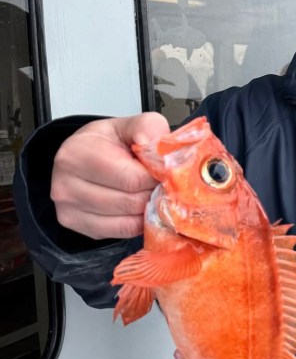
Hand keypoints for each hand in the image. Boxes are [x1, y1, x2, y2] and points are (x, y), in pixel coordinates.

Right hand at [51, 113, 169, 239]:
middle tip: (159, 183)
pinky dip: (137, 222)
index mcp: (77, 154)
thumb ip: (147, 128)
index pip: (133, 178)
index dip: (157, 177)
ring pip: (128, 221)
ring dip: (146, 209)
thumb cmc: (109, 142)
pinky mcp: (77, 225)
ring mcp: (68, 209)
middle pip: (131, 202)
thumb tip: (156, 146)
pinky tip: (137, 206)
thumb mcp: (130, 126)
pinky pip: (121, 232)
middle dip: (153, 194)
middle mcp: (66, 184)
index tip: (165, 172)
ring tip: (147, 192)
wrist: (86, 156)